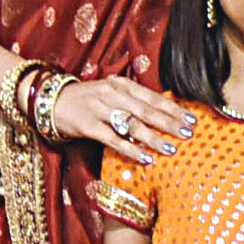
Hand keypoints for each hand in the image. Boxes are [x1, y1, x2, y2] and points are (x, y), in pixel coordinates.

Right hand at [45, 75, 194, 163]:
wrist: (51, 101)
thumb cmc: (87, 99)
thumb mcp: (111, 92)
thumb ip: (133, 100)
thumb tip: (164, 113)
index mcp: (122, 85)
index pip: (153, 97)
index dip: (174, 108)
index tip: (192, 119)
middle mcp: (113, 94)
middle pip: (147, 110)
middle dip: (170, 122)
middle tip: (188, 133)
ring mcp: (100, 110)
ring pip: (132, 125)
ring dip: (154, 138)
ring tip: (171, 148)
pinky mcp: (88, 126)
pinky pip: (114, 140)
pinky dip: (131, 149)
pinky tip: (146, 158)